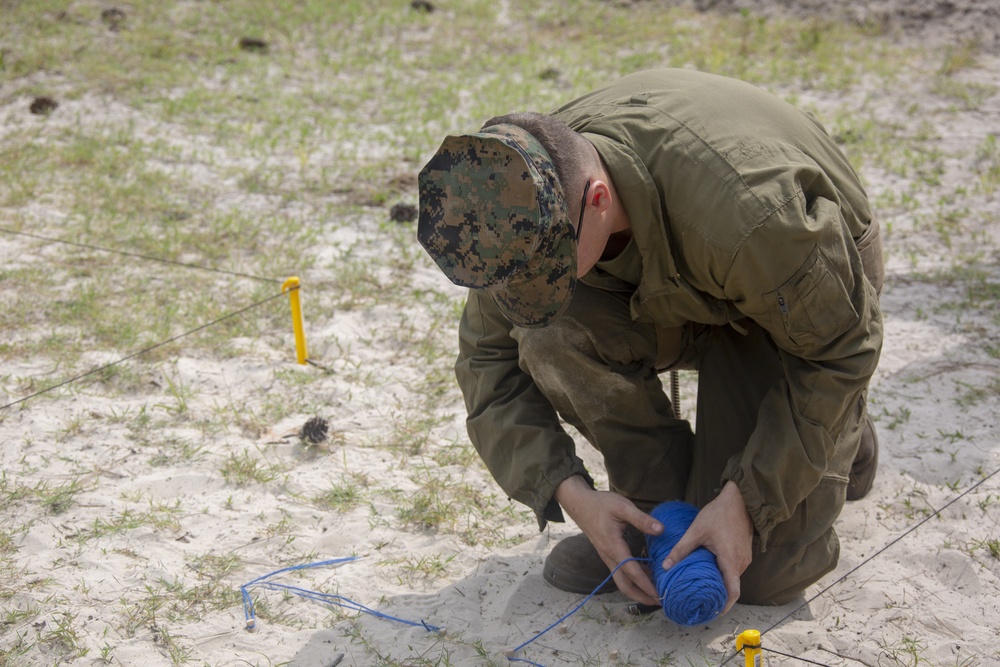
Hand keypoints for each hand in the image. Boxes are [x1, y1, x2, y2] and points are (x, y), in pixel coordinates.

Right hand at [554, 476, 662, 605]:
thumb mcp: (623, 507)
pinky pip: (620, 572)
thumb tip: (661, 530)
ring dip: (637, 589)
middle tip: (659, 602)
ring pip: (622, 580)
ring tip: (655, 592)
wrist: (579, 504)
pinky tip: (647, 573)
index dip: (646, 585)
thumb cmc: (600, 504)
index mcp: (614, 547)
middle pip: (624, 585)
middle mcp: (609, 556)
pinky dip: (633, 578)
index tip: (659, 594)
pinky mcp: (608, 554)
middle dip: (641, 596)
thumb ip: (642, 519)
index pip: (632, 572)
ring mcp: (607, 557)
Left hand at [661, 480, 752, 612]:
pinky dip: (724, 573)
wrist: (739, 499)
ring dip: (720, 582)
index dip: (725, 606)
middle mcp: (741, 562)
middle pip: (731, 586)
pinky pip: (734, 568)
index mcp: (730, 560)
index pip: (733, 592)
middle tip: (701, 601)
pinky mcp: (744, 552)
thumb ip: (681, 549)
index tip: (713, 613)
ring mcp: (745, 557)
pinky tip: (710, 570)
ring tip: (702, 586)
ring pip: (733, 577)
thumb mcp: (696, 531)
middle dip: (718, 595)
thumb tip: (665, 565)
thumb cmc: (718, 514)